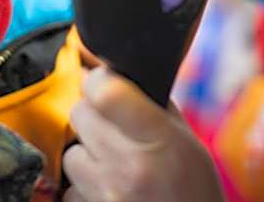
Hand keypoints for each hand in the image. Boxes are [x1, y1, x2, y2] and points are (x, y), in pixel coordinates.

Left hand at [63, 67, 224, 201]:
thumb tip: (117, 73)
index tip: (103, 80)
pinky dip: (83, 188)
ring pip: (70, 153)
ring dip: (86, 154)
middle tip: (111, 126)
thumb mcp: (189, 143)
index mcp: (158, 140)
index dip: (98, 79)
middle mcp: (127, 166)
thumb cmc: (195, 193)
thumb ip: (154, 106)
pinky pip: (69, 190)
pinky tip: (108, 190)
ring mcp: (105, 194)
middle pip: (80, 114)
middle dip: (92, 114)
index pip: (104, 90)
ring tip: (112, 164)